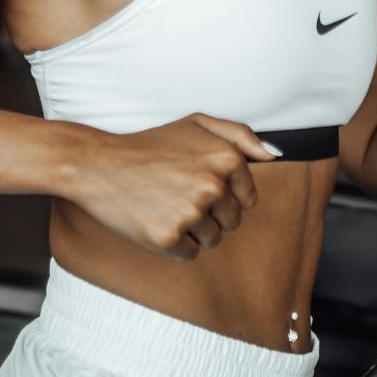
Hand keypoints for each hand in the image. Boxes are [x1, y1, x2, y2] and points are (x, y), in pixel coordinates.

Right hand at [69, 113, 280, 261]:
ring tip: (165, 204)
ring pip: (213, 239)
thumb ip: (240, 136)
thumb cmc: (151, 145)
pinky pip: (190, 253)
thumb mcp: (197, 124)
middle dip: (209, 212)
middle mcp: (213, 185)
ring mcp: (191, 213)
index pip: (247, 198)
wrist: (100, 164)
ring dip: (193, 228)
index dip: (224, 194)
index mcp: (226, 158)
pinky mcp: (169, 237)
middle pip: (231, 222)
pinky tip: (155, 218)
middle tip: (177, 193)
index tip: (198, 182)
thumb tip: (275, 156)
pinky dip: (175, 242)